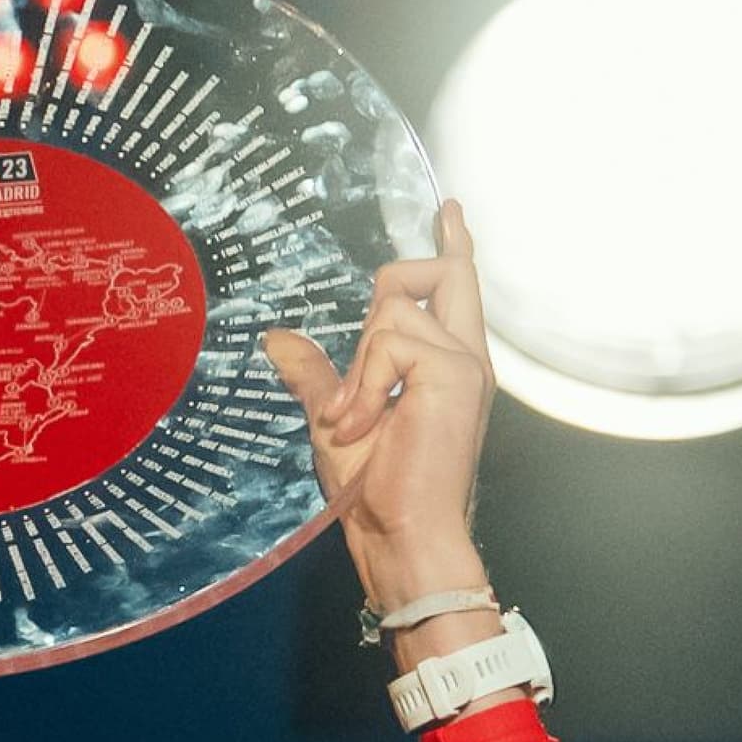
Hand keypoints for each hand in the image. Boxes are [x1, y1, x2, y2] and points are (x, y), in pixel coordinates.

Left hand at [258, 199, 497, 639]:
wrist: (400, 531)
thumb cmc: (373, 488)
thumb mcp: (332, 419)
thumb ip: (316, 375)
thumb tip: (276, 338)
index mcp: (446, 365)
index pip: (455, 288)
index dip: (451, 247)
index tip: (447, 210)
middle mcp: (464, 356)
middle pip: (437, 274)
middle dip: (393, 287)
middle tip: (360, 376)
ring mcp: (464, 361)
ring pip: (392, 310)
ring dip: (357, 370)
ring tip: (355, 423)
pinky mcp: (456, 372)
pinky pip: (388, 340)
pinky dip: (362, 383)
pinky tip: (362, 424)